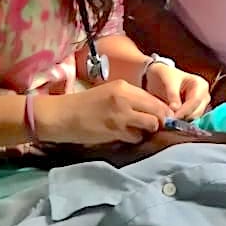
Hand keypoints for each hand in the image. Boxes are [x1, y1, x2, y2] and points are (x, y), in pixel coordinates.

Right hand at [34, 80, 169, 145]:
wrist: (61, 115)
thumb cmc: (83, 105)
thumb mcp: (109, 93)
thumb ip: (130, 99)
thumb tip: (152, 110)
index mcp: (124, 86)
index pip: (155, 98)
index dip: (163, 110)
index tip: (163, 118)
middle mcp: (125, 98)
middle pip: (159, 111)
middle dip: (160, 121)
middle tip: (155, 127)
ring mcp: (121, 115)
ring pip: (151, 124)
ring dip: (148, 131)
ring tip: (139, 132)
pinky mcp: (115, 131)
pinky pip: (136, 137)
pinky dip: (134, 139)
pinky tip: (126, 137)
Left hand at [145, 63, 210, 118]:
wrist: (161, 77)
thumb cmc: (166, 75)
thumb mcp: (168, 82)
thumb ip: (173, 95)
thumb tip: (175, 109)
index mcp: (201, 85)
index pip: (196, 101)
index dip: (185, 110)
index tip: (172, 117)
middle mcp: (203, 96)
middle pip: (197, 112)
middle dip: (183, 117)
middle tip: (168, 121)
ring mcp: (200, 105)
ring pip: (193, 118)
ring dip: (181, 121)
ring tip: (167, 120)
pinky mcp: (193, 113)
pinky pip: (188, 120)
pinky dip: (179, 122)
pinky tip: (170, 120)